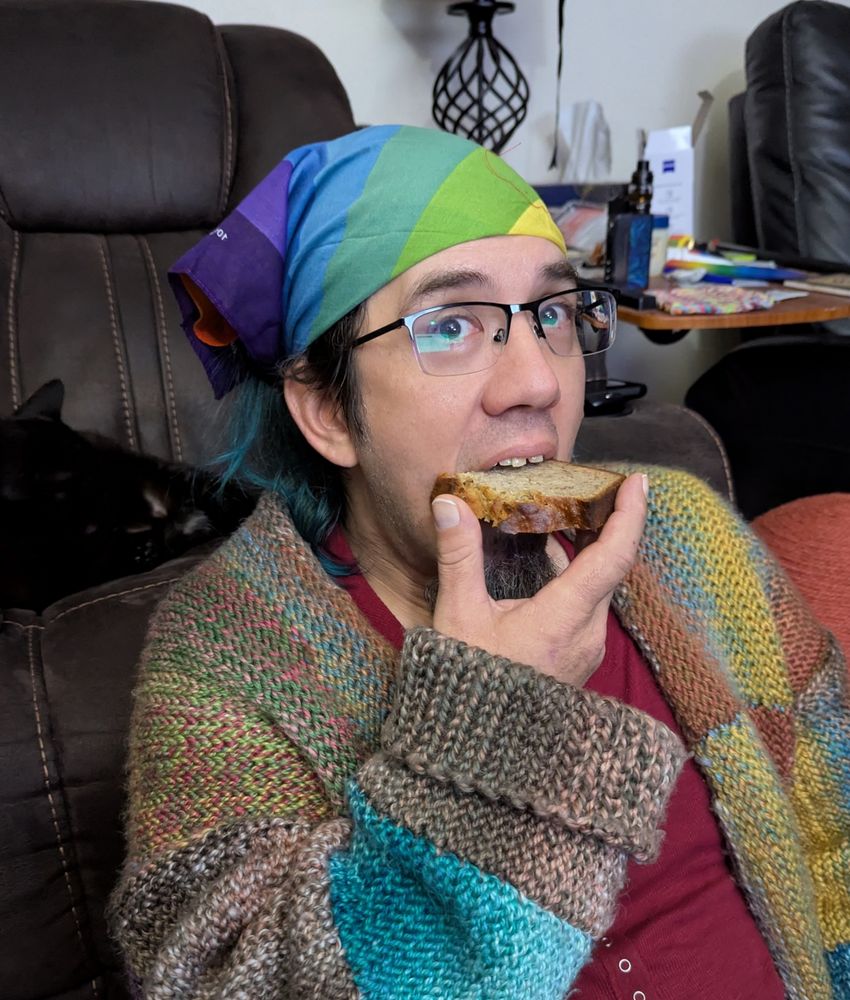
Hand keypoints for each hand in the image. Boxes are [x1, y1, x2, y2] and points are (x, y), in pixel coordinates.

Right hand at [430, 473, 647, 685]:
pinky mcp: (577, 658)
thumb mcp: (458, 616)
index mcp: (565, 617)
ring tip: (565, 513)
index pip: (614, 556)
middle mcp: (588, 633)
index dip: (630, 515)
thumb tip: (449, 503)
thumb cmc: (468, 684)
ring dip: (587, 549)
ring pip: (598, 585)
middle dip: (605, 522)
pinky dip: (576, 574)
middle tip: (591, 485)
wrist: (478, 748)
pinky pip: (587, 604)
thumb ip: (459, 556)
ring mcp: (586, 649)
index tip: (637, 482)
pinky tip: (547, 560)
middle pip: (611, 566)